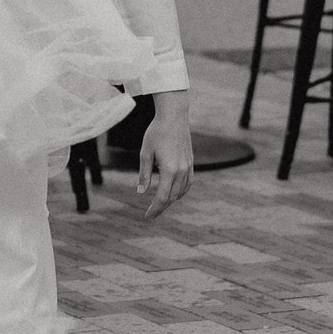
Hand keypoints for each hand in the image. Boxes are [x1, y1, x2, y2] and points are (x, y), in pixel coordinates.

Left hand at [137, 91, 194, 219]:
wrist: (174, 117)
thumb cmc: (156, 133)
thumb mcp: (145, 153)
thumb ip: (144, 174)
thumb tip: (141, 192)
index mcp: (169, 170)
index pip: (162, 197)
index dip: (154, 209)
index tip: (147, 217)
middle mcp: (181, 171)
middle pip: (172, 197)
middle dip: (161, 208)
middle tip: (151, 215)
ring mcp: (188, 167)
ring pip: (181, 192)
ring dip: (171, 200)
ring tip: (160, 205)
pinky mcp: (191, 163)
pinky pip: (187, 183)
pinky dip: (180, 192)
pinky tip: (173, 193)